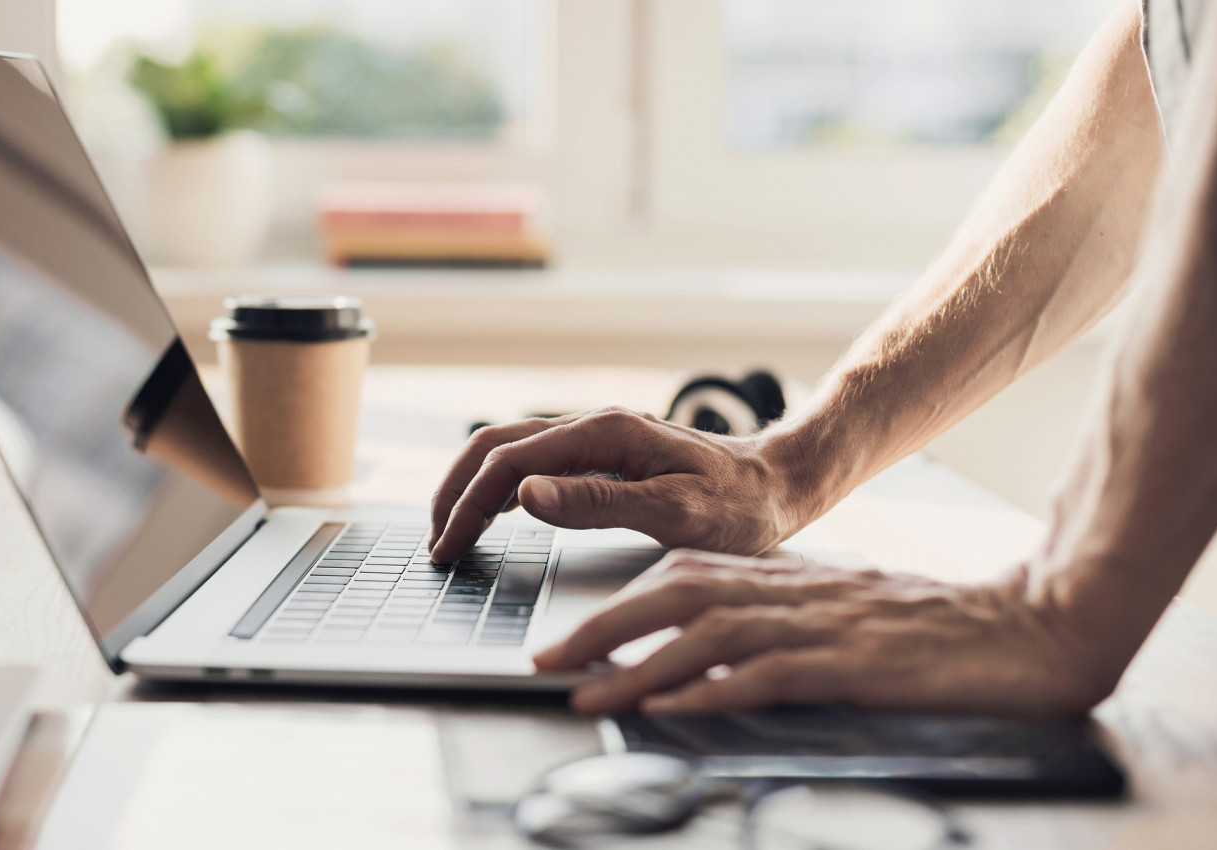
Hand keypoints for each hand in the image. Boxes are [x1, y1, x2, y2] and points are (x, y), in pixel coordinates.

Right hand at [427, 407, 815, 562]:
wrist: (781, 483)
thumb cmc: (739, 505)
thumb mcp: (674, 513)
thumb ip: (597, 503)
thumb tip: (525, 494)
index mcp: (603, 434)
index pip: (507, 464)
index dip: (467, 507)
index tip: (447, 549)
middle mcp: (592, 426)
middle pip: (494, 446)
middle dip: (453, 492)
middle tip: (435, 544)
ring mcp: (595, 437)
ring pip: (508, 449)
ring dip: (470, 486)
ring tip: (450, 530)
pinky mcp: (602, 453)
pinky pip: (532, 459)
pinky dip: (497, 484)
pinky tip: (492, 513)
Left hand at [533, 550, 1112, 717]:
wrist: (1032, 628)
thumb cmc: (936, 631)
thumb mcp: (844, 618)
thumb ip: (781, 627)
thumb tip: (707, 661)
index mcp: (791, 580)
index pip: (684, 577)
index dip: (619, 604)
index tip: (569, 636)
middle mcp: (796, 593)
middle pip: (679, 594)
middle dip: (604, 628)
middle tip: (548, 661)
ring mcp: (826, 626)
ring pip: (710, 633)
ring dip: (640, 665)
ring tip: (589, 693)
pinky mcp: (857, 665)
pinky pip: (772, 674)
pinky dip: (716, 690)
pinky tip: (675, 707)